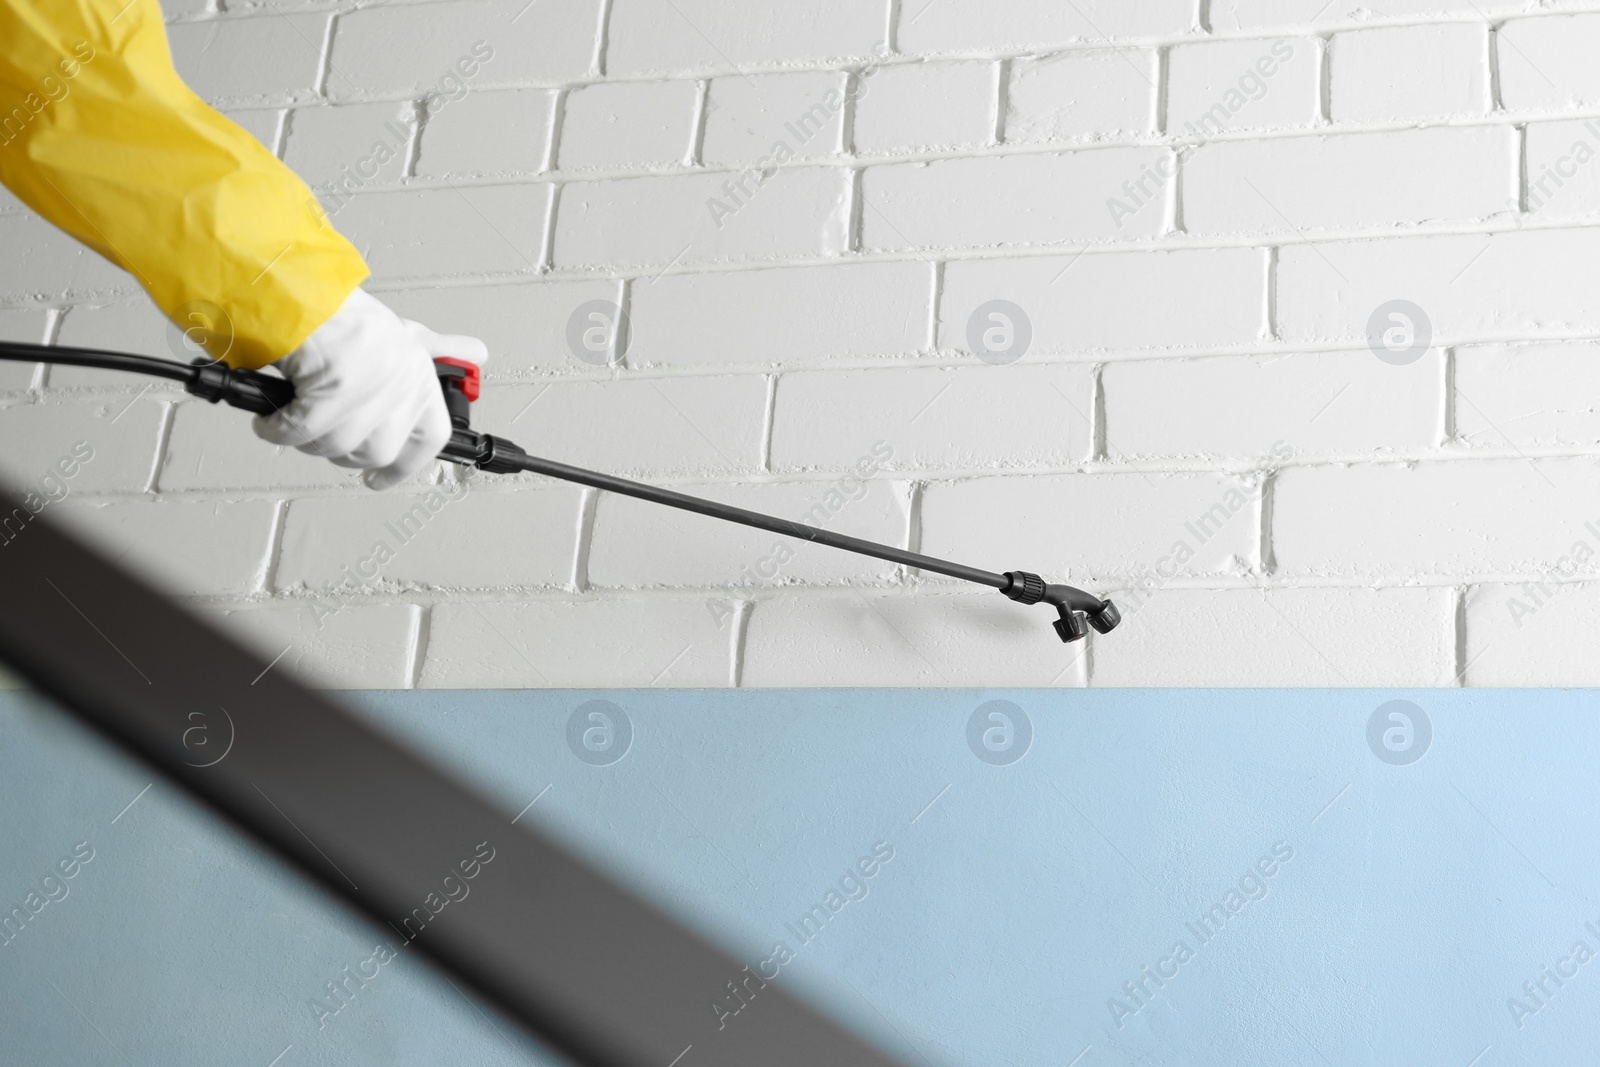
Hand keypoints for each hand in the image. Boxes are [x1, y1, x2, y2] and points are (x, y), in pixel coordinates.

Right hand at [253, 289, 486, 489]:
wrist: (298, 293)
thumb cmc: (345, 315)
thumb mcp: (404, 331)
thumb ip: (439, 350)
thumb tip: (477, 352)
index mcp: (422, 376)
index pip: (431, 439)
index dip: (406, 466)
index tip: (381, 479)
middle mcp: (403, 384)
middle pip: (377, 452)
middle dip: (343, 452)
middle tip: (323, 436)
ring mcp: (370, 388)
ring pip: (338, 447)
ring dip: (309, 440)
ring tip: (295, 418)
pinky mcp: (332, 389)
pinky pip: (301, 433)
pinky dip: (278, 431)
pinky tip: (271, 422)